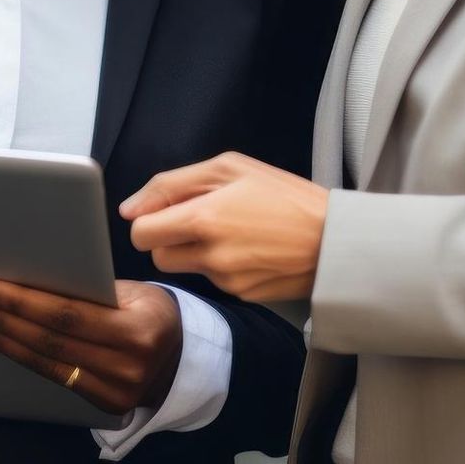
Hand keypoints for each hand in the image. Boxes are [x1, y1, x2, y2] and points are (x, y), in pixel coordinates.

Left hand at [0, 279, 181, 415]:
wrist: (179, 359)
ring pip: (44, 361)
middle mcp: (127, 365)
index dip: (22, 301)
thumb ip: (91, 288)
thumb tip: (31, 272)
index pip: (68, 314)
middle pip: (48, 340)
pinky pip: (50, 375)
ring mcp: (113, 391)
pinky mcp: (99, 404)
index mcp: (139, 328)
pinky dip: (17, 353)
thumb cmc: (150, 312)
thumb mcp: (134, 291)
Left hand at [122, 152, 328, 300]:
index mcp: (203, 218)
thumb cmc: (285, 194)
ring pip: (185, 268)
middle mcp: (210, 255)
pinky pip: (214, 279)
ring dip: (195, 251)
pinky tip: (249, 248)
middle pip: (157, 256)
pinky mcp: (242, 296)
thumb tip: (129, 209)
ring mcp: (225, 280)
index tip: (166, 212)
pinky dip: (221, 265)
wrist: (336, 239)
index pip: (140, 234)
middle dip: (168, 239)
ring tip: (232, 230)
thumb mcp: (231, 167)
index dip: (148, 220)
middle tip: (198, 219)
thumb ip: (171, 184)